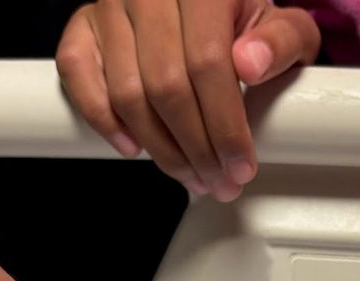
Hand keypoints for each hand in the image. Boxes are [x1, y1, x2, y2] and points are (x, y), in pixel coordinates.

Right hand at [57, 0, 320, 199]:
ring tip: (190, 176)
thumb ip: (280, 42)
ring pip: (127, 92)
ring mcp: (112, 5)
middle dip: (195, 150)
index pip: (208, 65)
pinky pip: (77, 73)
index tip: (240, 167)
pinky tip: (133, 148)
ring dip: (159, 148)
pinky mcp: (86, 21)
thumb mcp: (282, 25)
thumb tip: (251, 63)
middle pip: (166, 87)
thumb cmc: (244, 15)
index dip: (224, 126)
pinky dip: (102, 118)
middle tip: (217, 183)